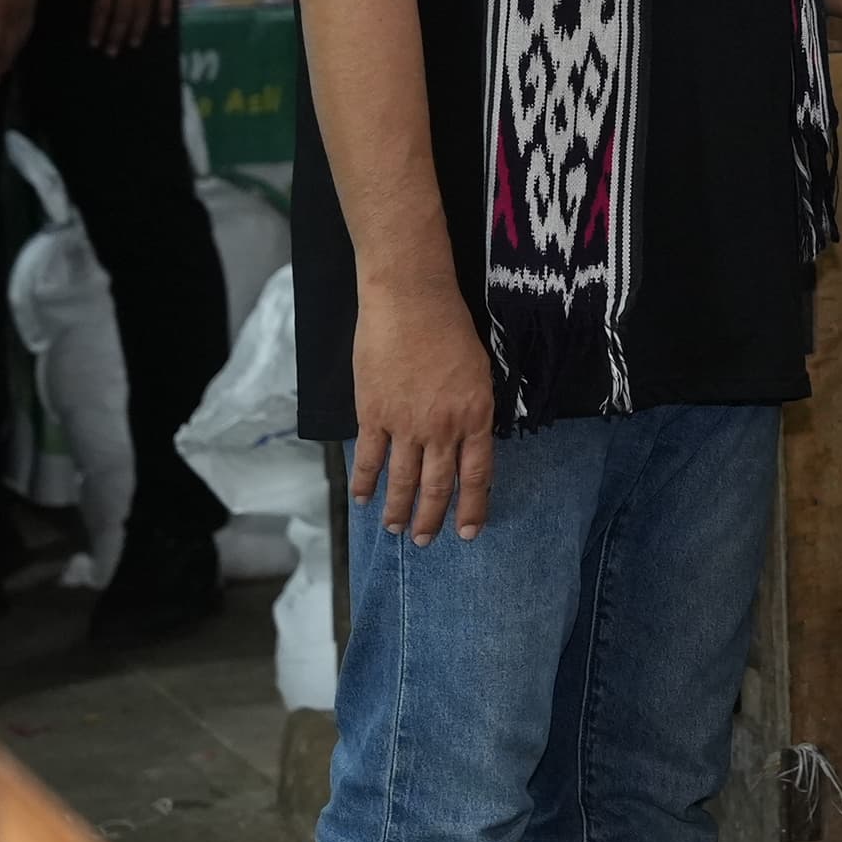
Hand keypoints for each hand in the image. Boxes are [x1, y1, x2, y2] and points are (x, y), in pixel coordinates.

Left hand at [76, 0, 178, 55]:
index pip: (102, 5)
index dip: (98, 26)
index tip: (95, 42)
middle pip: (123, 11)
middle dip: (116, 33)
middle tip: (113, 52)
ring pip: (143, 6)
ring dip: (138, 27)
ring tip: (134, 44)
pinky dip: (164, 8)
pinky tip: (163, 24)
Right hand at [352, 263, 496, 542]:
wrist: (410, 301)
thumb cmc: (450, 327)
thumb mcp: (478, 371)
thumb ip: (473, 410)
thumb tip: (465, 441)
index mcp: (475, 416)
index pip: (477, 475)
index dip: (472, 507)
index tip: (469, 532)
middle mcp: (443, 428)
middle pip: (438, 485)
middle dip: (432, 518)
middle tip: (427, 541)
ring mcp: (406, 424)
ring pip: (403, 480)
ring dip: (399, 509)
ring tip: (396, 529)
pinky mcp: (373, 414)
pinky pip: (369, 458)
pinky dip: (365, 481)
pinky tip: (362, 498)